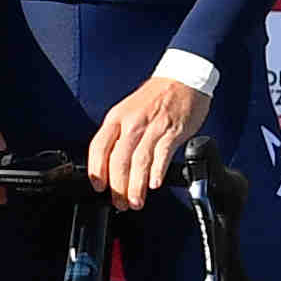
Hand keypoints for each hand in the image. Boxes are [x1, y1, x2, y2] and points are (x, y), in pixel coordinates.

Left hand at [88, 66, 212, 211]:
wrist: (184, 78)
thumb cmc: (158, 96)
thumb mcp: (129, 110)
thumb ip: (121, 134)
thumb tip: (114, 164)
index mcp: (117, 117)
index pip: (99, 147)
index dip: (96, 170)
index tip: (99, 187)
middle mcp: (132, 122)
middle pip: (118, 160)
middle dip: (118, 187)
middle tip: (120, 202)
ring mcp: (153, 127)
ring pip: (138, 162)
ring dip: (136, 186)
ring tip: (136, 201)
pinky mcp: (172, 131)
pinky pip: (162, 155)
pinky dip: (157, 172)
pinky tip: (155, 184)